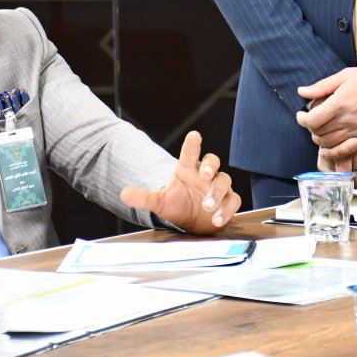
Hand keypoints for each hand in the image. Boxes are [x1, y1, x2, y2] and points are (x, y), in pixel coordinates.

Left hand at [119, 131, 241, 234]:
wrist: (192, 222)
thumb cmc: (177, 205)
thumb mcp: (158, 202)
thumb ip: (143, 197)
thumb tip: (123, 194)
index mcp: (188, 169)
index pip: (190, 153)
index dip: (193, 143)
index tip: (194, 135)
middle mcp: (205, 175)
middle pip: (212, 161)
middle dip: (209, 166)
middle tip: (204, 175)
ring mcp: (218, 187)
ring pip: (225, 180)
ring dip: (217, 192)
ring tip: (207, 207)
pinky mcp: (228, 201)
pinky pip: (233, 200)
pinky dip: (227, 209)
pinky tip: (217, 219)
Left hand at [295, 68, 356, 160]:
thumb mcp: (343, 76)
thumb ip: (321, 86)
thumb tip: (302, 91)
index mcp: (338, 104)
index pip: (312, 120)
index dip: (302, 119)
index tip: (302, 116)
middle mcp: (346, 120)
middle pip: (318, 133)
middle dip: (311, 128)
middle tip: (312, 122)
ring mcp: (356, 131)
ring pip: (328, 144)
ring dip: (319, 140)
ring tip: (319, 133)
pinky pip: (344, 152)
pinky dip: (332, 154)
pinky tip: (327, 150)